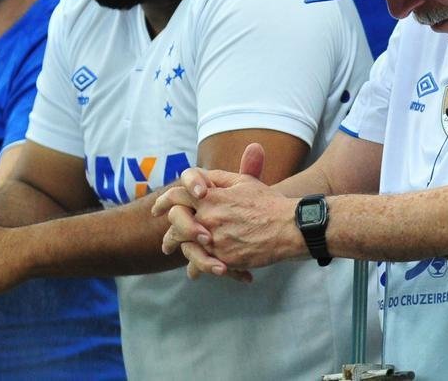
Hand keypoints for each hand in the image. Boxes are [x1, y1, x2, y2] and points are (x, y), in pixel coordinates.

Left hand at [152, 144, 291, 279]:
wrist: (288, 227)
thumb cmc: (268, 203)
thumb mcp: (244, 182)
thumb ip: (220, 179)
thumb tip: (202, 177)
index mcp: (211, 196)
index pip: (176, 195)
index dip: (164, 201)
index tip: (158, 208)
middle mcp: (208, 217)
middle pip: (175, 223)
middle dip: (168, 233)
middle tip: (165, 243)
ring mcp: (214, 239)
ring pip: (185, 247)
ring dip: (178, 251)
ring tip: (177, 256)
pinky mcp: (223, 258)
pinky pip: (202, 264)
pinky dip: (197, 267)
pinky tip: (194, 271)